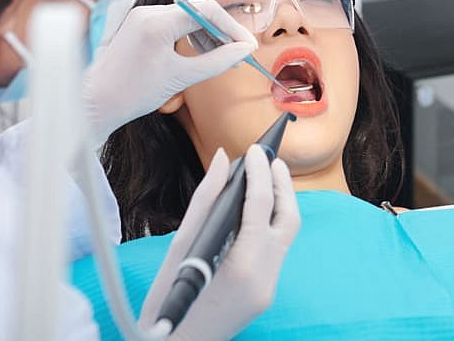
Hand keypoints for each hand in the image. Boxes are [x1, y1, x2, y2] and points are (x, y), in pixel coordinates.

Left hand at [82, 0, 256, 144]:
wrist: (94, 104)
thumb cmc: (131, 93)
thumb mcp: (181, 78)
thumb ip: (217, 61)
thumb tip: (244, 51)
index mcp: (157, 21)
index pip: (208, 12)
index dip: (233, 28)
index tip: (248, 45)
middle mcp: (149, 12)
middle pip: (199, 12)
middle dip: (222, 33)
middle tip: (239, 54)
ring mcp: (143, 17)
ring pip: (188, 18)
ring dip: (209, 35)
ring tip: (223, 58)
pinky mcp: (140, 26)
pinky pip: (174, 24)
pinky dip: (192, 37)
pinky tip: (202, 54)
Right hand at [140, 145, 300, 340]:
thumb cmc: (164, 304)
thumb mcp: (179, 249)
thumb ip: (205, 201)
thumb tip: (222, 161)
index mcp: (242, 265)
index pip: (261, 204)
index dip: (260, 171)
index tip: (255, 149)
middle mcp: (263, 277)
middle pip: (288, 219)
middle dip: (282, 184)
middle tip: (269, 159)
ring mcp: (268, 289)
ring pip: (286, 235)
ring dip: (278, 204)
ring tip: (263, 179)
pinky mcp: (265, 295)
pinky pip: (275, 252)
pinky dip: (268, 226)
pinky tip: (253, 214)